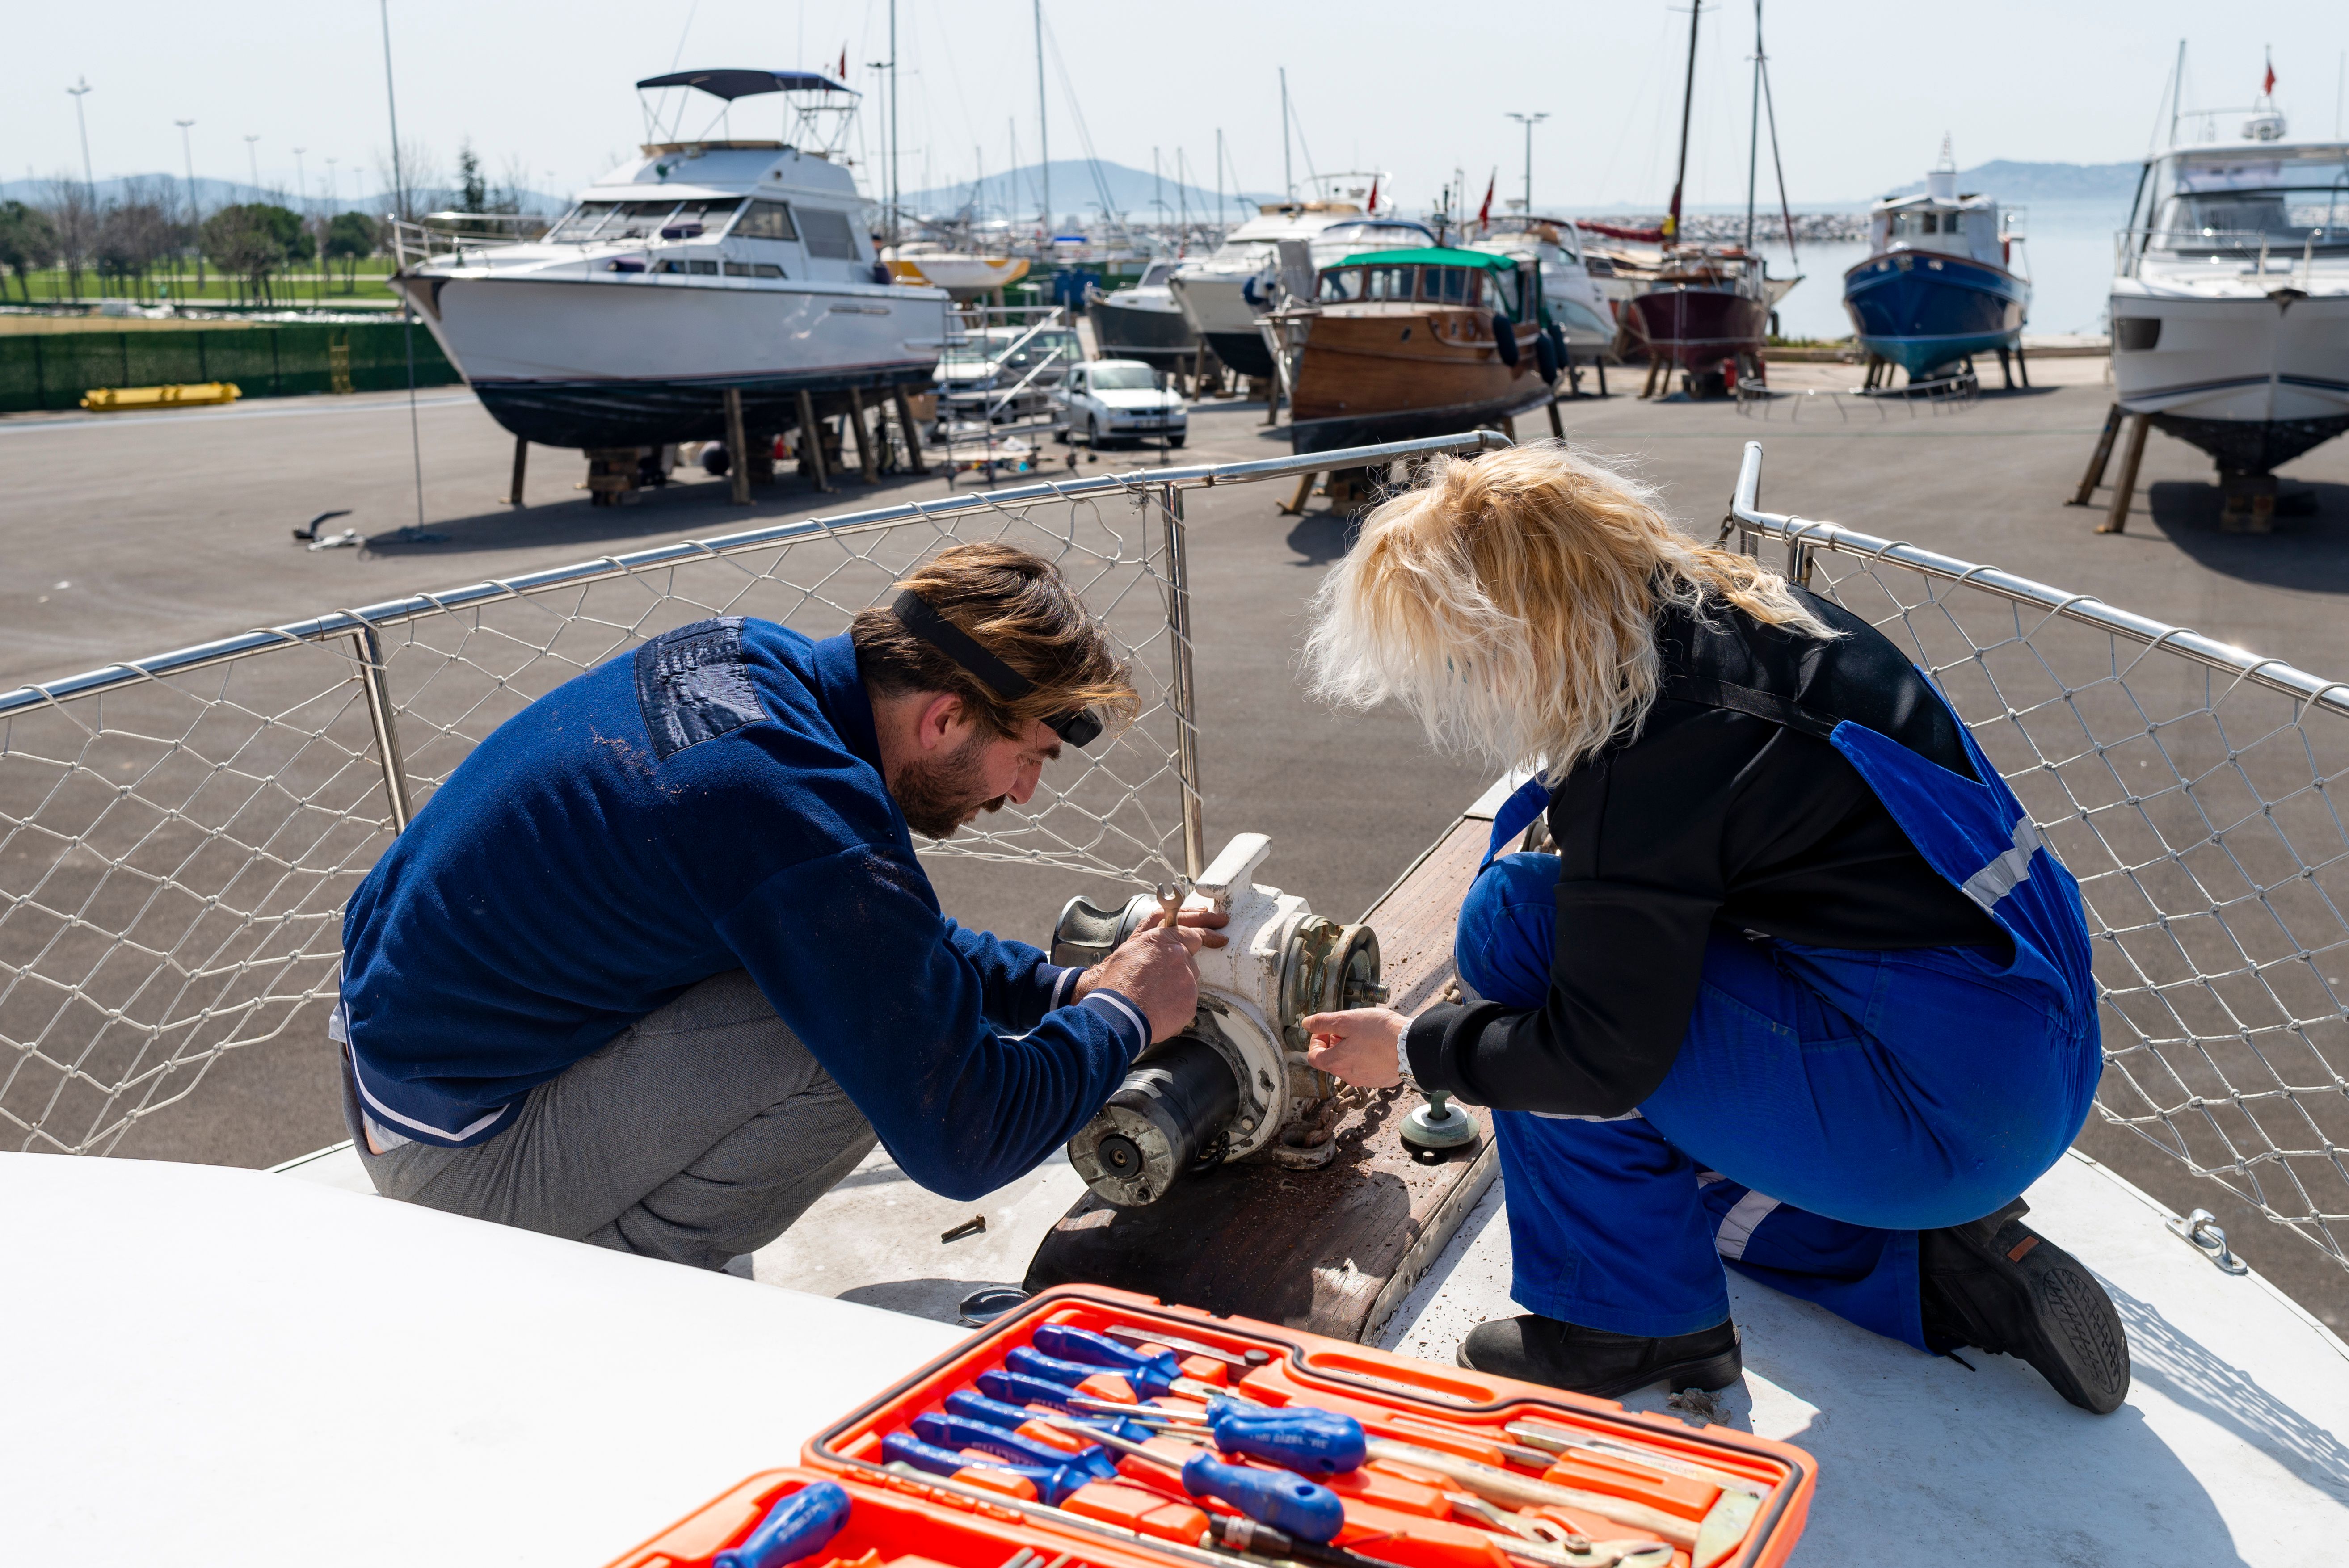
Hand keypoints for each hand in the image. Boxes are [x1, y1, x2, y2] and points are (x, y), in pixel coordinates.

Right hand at [1074, 899, 1227, 1003]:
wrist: (1119, 1015)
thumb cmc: (1118, 983)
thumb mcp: (1129, 949)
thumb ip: (1152, 942)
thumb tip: (1160, 943)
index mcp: (1164, 940)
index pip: (1193, 934)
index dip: (1207, 934)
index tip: (1220, 936)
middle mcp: (1180, 957)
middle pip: (1189, 961)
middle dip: (1177, 970)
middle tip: (1158, 983)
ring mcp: (1188, 981)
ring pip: (1187, 982)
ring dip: (1175, 988)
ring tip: (1152, 998)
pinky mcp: (1190, 1003)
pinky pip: (1186, 1002)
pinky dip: (1176, 1005)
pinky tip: (1158, 1009)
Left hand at [1301, 1007, 1408, 1088]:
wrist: (1412, 1048)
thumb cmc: (1381, 1032)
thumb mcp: (1348, 1020)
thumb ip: (1324, 1022)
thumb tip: (1307, 1023)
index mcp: (1336, 1063)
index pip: (1313, 1057)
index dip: (1316, 1040)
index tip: (1327, 1029)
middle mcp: (1348, 1076)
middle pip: (1331, 1060)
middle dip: (1334, 1043)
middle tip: (1348, 1028)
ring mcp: (1365, 1080)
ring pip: (1349, 1064)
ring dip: (1350, 1049)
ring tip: (1364, 1034)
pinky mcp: (1380, 1080)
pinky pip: (1366, 1068)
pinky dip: (1365, 1056)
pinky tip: (1377, 1044)